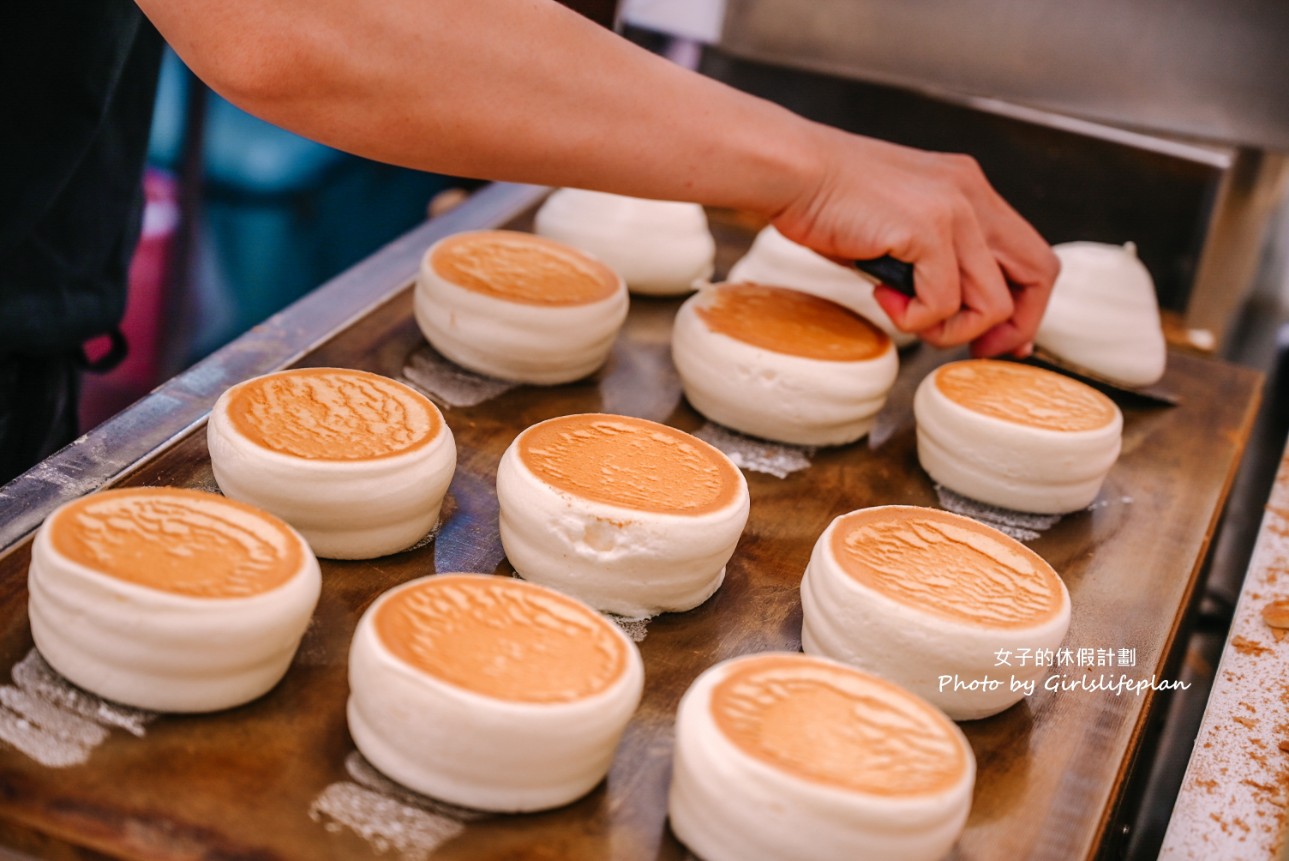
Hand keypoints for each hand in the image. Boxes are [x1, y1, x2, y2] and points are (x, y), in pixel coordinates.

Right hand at [770, 126, 1058, 356]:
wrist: (791, 170)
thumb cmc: (825, 200)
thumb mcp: (897, 224)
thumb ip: (931, 257)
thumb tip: (944, 309)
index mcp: (969, 189)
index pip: (1031, 255)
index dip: (1025, 306)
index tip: (996, 339)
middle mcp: (973, 194)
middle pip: (1040, 274)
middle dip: (1013, 327)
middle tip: (975, 350)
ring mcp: (955, 210)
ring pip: (993, 303)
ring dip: (949, 329)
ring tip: (904, 313)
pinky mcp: (927, 229)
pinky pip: (943, 303)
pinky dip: (913, 317)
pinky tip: (881, 297)